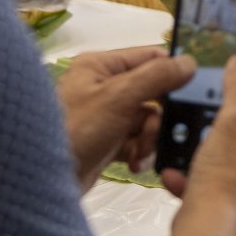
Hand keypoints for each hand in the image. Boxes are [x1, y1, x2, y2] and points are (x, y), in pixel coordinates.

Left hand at [58, 47, 195, 178]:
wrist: (41, 179)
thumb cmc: (77, 129)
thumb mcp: (119, 97)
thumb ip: (157, 76)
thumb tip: (190, 61)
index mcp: (101, 65)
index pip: (150, 57)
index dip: (172, 72)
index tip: (194, 91)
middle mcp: (103, 86)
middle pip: (152, 92)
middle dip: (158, 117)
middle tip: (158, 132)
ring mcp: (105, 115)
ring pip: (147, 120)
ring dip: (149, 138)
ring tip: (139, 154)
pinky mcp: (106, 141)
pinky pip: (136, 140)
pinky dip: (139, 151)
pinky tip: (135, 163)